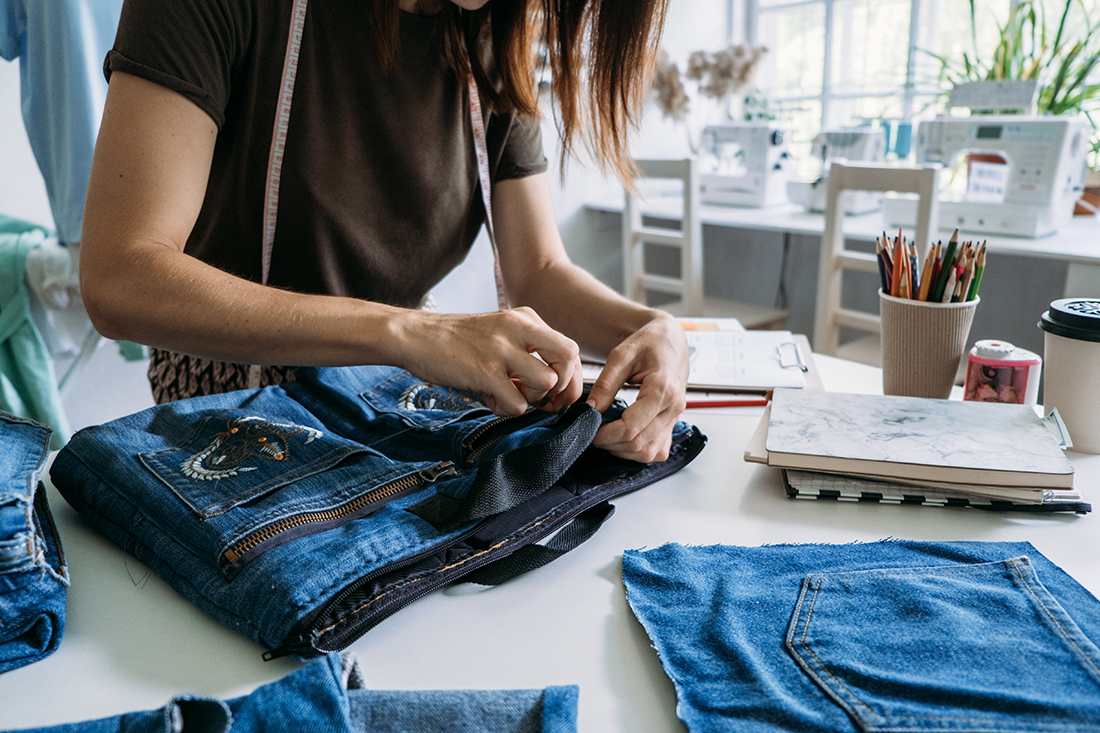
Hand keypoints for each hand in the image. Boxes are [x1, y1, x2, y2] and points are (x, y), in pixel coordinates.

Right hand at [399, 307, 583, 416]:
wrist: (416, 336)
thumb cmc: (457, 340)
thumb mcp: (499, 332)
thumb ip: (527, 351)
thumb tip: (554, 387)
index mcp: (525, 319)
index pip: (569, 348)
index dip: (570, 377)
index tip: (559, 394)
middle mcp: (517, 329)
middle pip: (567, 360)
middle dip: (561, 387)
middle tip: (542, 400)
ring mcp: (501, 349)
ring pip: (546, 383)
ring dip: (531, 399)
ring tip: (508, 395)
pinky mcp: (485, 371)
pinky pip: (517, 403)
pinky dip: (506, 409)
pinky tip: (490, 399)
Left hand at [586, 313, 688, 462]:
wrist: (670, 342)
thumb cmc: (648, 344)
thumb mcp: (621, 355)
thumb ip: (605, 384)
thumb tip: (591, 410)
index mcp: (662, 389)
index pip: (630, 428)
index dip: (605, 435)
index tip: (588, 429)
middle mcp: (674, 407)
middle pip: (638, 444)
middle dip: (610, 443)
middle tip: (592, 432)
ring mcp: (676, 418)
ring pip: (647, 452)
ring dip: (622, 450)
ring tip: (605, 434)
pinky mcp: (673, 425)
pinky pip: (657, 451)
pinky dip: (637, 451)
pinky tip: (623, 437)